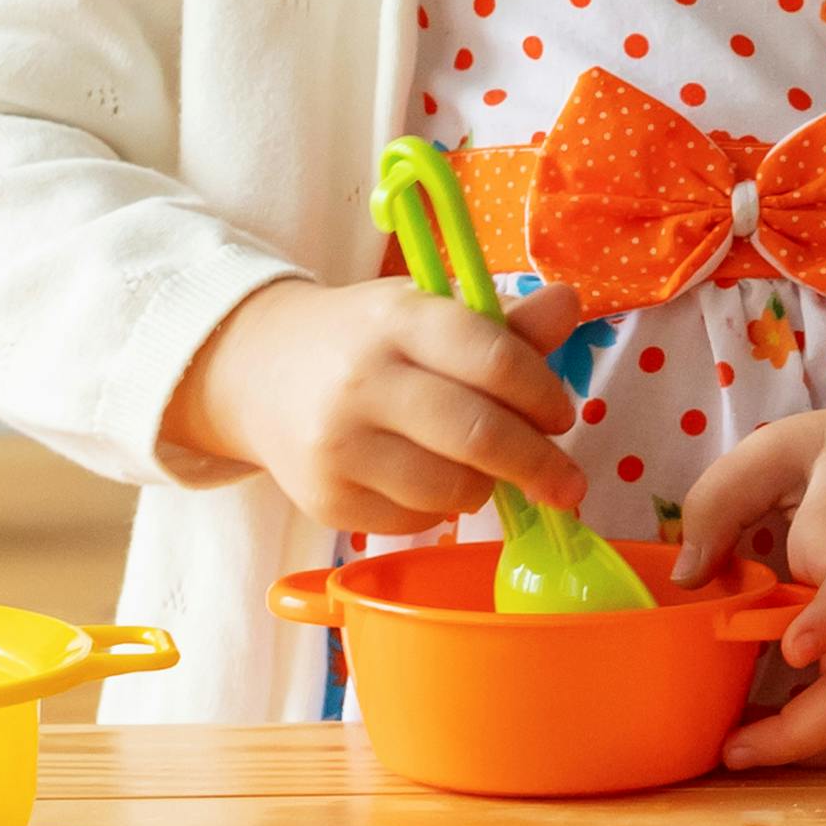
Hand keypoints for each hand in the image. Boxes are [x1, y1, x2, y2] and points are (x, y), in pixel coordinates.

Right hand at [165, 274, 586, 535]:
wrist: (255, 373)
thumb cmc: (365, 340)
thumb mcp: (426, 312)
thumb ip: (503, 324)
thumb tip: (570, 305)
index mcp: (399, 319)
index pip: (493, 360)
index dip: (543, 395)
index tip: (561, 416)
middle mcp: (364, 380)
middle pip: (478, 435)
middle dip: (538, 464)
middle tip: (566, 483)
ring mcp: (339, 446)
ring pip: (452, 490)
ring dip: (486, 486)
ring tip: (480, 467)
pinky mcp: (325, 499)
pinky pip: (414, 520)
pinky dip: (438, 507)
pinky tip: (426, 478)